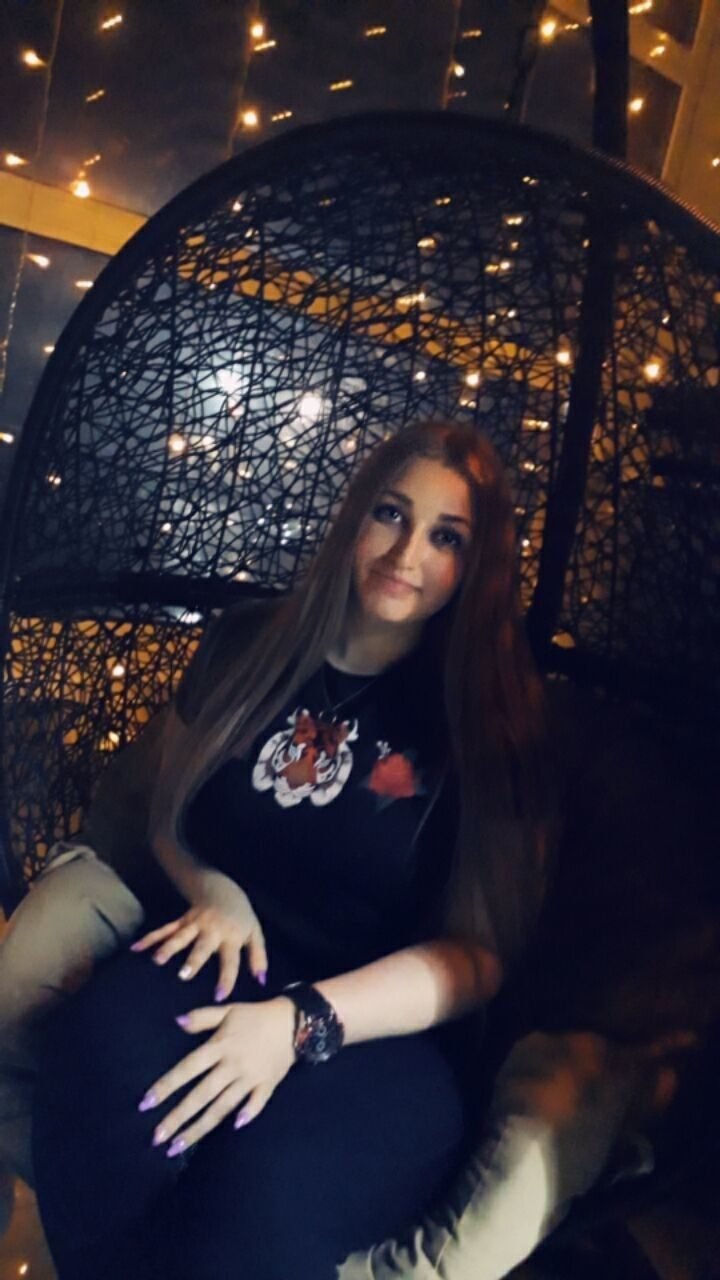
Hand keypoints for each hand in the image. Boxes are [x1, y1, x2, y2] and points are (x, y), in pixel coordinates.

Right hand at [131, 874, 266, 1000]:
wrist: (222, 888)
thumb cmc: (241, 917)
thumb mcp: (255, 934)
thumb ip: (258, 957)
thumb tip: (261, 981)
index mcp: (231, 936)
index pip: (230, 960)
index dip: (226, 978)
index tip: (220, 996)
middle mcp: (212, 930)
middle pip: (202, 947)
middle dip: (193, 960)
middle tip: (184, 975)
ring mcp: (194, 924)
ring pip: (180, 937)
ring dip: (168, 948)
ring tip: (157, 961)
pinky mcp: (182, 921)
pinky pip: (165, 930)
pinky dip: (150, 938)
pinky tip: (135, 948)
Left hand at [139, 998, 295, 1154]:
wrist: (294, 1021)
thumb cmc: (256, 1016)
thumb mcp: (229, 1010)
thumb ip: (202, 1017)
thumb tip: (177, 1021)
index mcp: (220, 1047)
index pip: (188, 1068)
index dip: (166, 1086)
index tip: (146, 1104)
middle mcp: (232, 1066)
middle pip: (201, 1095)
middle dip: (177, 1118)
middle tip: (157, 1138)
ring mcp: (250, 1078)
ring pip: (222, 1107)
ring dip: (199, 1127)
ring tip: (179, 1146)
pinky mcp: (267, 1086)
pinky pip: (256, 1104)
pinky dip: (247, 1115)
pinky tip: (233, 1128)